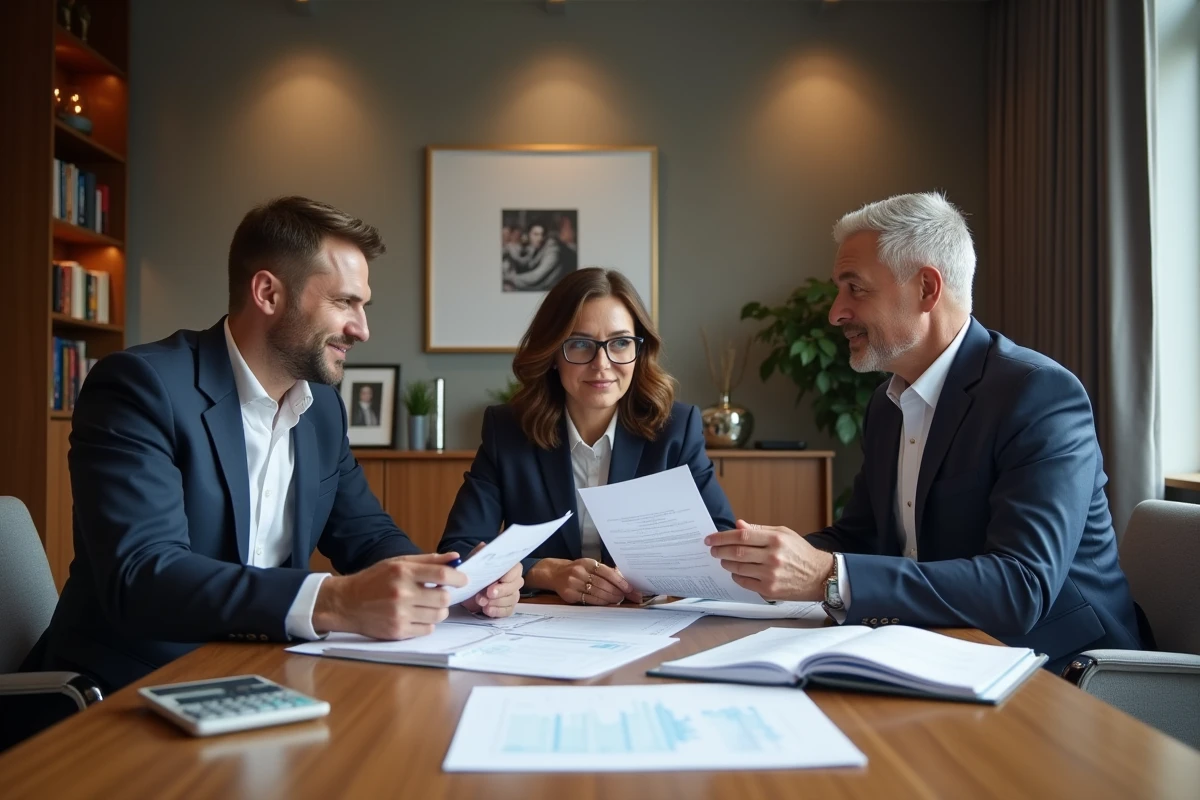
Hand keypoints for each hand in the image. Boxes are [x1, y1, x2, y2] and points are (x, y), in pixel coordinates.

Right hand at [312, 552, 465, 638]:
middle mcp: (402, 593)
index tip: (463, 580)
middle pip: (444, 598)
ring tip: (427, 604)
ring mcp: (399, 614)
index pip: (442, 575)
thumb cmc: (374, 580)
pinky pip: (427, 629)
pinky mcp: (397, 631)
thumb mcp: (398, 562)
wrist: (346, 603)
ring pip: (438, 615)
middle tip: (440, 593)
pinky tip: (417, 615)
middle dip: (447, 595)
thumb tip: (455, 558)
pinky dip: (427, 623)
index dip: (458, 578)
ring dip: (438, 610)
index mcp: (403, 572)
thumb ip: (428, 560)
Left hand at [460, 543, 524, 617]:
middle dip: (502, 590)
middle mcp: (513, 580)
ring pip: (512, 599)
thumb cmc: (473, 574)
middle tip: (488, 593)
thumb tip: (484, 546)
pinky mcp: (506, 607)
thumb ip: (479, 553)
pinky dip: (497, 611)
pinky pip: (508, 611)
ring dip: (497, 601)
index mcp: (508, 567)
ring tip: (481, 602)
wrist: (466, 591)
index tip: (499, 579)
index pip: (516, 569)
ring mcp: (511, 594)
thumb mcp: (473, 561)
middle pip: (516, 585)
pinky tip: (487, 610)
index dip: (509, 575)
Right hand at [526, 558, 641, 605]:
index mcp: (587, 562)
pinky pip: (589, 600)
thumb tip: (624, 580)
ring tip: (619, 600)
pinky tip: (608, 602)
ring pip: (597, 593)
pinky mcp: (570, 594)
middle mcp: (580, 571)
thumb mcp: (589, 566)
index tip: (630, 588)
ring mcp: (574, 583)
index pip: (607, 572)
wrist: (554, 573)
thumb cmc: (577, 570)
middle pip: (603, 584)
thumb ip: (605, 572)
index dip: (620, 581)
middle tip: (627, 596)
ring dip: (611, 598)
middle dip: (618, 592)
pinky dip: (601, 602)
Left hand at [705, 520, 834, 600]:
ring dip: (726, 563)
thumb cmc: (801, 553)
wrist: (819, 576)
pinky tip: (735, 572)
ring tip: (723, 559)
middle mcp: (773, 557)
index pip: (742, 536)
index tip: (710, 539)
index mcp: (776, 539)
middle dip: (720, 550)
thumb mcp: (784, 534)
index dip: (722, 537)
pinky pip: (744, 582)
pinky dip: (736, 576)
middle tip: (712, 550)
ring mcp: (771, 575)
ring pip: (738, 568)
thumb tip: (738, 525)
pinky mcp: (769, 590)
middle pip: (737, 552)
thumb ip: (760, 530)